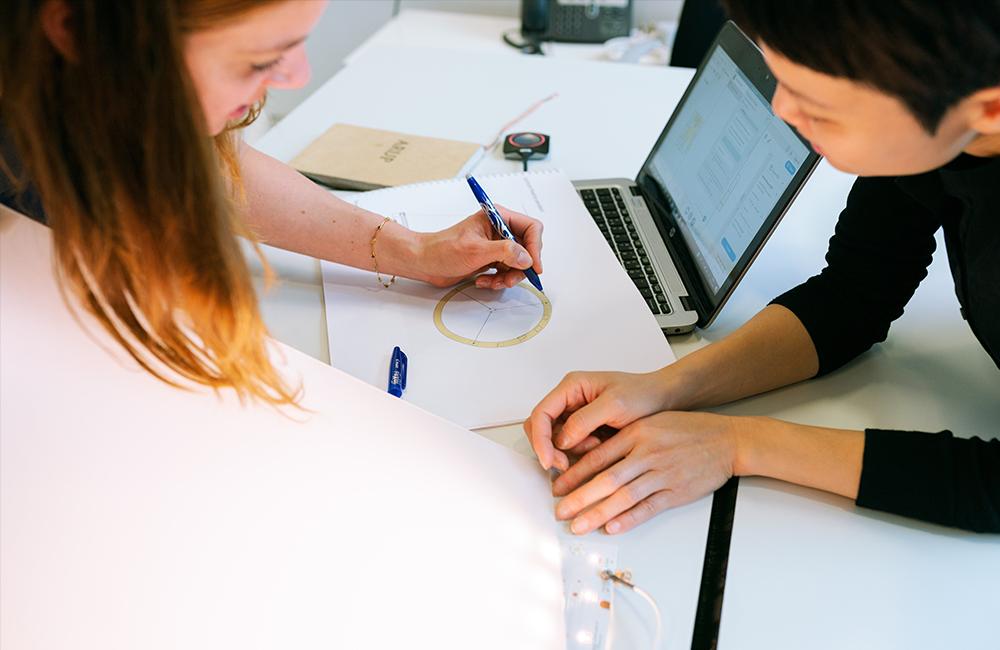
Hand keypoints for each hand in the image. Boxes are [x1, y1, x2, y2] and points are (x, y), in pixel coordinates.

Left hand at [416, 205, 542, 288]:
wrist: (424, 263)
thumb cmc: (442, 249)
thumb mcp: (476, 250)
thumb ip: (505, 252)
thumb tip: (526, 257)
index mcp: (498, 217)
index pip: (531, 228)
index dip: (535, 248)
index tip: (533, 266)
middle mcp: (499, 230)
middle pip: (527, 249)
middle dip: (520, 267)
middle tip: (509, 279)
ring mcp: (496, 246)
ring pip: (518, 264)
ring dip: (508, 277)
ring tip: (493, 282)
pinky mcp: (491, 259)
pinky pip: (506, 272)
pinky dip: (499, 280)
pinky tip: (484, 281)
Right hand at [524, 369, 677, 471]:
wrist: (662, 400)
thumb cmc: (643, 394)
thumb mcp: (615, 405)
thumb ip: (584, 420)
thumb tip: (561, 440)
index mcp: (572, 386)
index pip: (541, 413)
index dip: (540, 439)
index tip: (548, 460)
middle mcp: (569, 399)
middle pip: (541, 428)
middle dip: (549, 449)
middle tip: (565, 465)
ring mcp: (575, 414)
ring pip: (554, 440)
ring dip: (568, 451)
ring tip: (596, 447)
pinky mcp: (584, 428)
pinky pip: (570, 445)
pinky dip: (579, 453)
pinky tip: (599, 448)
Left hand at [553, 411, 740, 534]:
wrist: (726, 440)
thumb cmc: (687, 430)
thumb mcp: (650, 422)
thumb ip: (622, 439)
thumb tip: (590, 457)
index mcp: (636, 433)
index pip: (597, 456)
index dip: (574, 474)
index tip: (557, 486)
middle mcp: (646, 453)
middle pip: (605, 480)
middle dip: (579, 498)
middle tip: (560, 510)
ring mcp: (662, 473)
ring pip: (623, 497)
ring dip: (598, 514)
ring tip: (579, 525)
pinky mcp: (676, 492)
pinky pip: (648, 508)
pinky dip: (629, 519)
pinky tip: (612, 527)